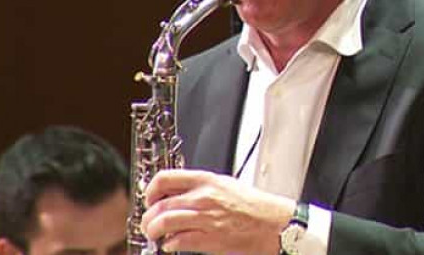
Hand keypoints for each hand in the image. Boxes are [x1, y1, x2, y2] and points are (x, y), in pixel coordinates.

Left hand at [141, 169, 294, 253]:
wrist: (274, 224)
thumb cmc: (255, 207)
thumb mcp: (227, 185)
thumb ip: (201, 188)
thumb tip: (178, 194)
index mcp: (207, 180)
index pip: (165, 179)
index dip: (151, 190)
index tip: (149, 199)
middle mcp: (203, 197)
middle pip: (160, 204)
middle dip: (149, 217)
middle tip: (149, 223)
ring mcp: (206, 218)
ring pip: (164, 222)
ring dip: (154, 231)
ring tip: (155, 235)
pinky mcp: (210, 239)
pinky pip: (178, 241)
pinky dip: (169, 244)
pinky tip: (171, 245)